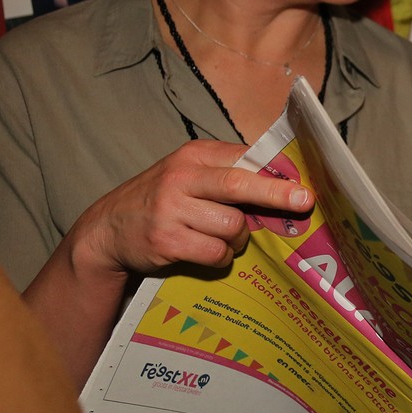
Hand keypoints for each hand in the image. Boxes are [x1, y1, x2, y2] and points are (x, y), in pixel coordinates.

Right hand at [66, 140, 312, 282]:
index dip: (276, 173)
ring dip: (239, 238)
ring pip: (231, 226)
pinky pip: (214, 252)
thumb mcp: (189, 175)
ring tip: (227, 238)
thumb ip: (227, 174)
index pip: (244, 159)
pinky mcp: (166, 240)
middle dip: (277, 195)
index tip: (303, 183)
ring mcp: (172, 209)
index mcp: (195, 155)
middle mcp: (182, 178)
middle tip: (304, 203)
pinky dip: (221, 257)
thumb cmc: (161, 200)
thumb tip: (282, 184)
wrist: (107, 229)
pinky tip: (210, 253)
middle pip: (240, 185)